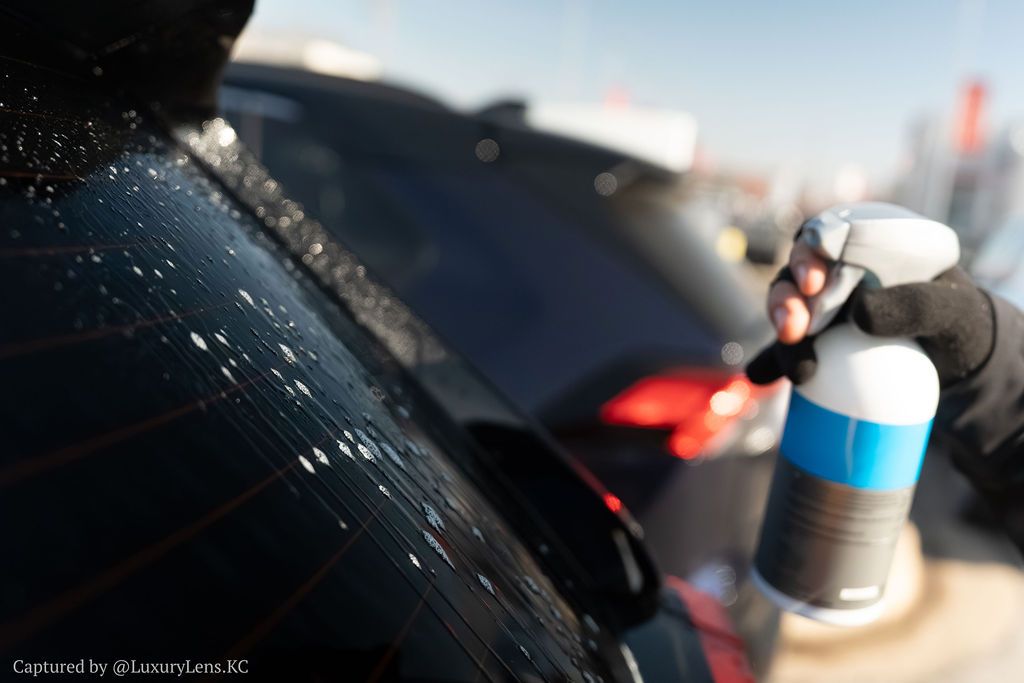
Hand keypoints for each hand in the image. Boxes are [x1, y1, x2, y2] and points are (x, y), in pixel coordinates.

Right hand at [746, 244, 994, 388]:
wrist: (954, 362)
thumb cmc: (958, 322)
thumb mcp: (953, 310)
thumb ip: (917, 303)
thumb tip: (860, 312)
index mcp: (863, 244)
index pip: (824, 237)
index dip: (809, 254)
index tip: (813, 282)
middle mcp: (832, 271)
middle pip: (794, 275)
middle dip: (785, 298)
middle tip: (794, 328)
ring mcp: (819, 308)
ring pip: (785, 309)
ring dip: (780, 332)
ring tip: (794, 365)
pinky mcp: (813, 342)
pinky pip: (787, 349)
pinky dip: (772, 363)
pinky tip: (760, 377)